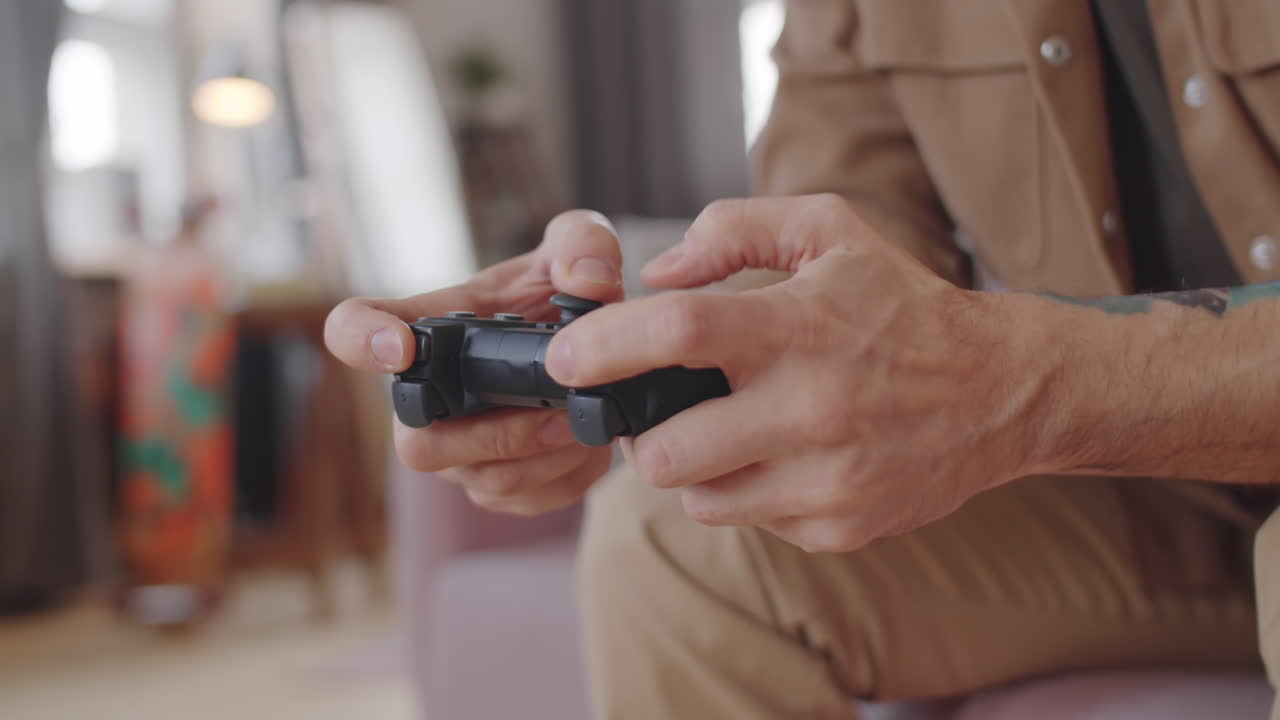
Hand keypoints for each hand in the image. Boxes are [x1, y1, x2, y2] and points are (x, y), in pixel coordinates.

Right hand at [325, 211, 624, 515]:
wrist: (599, 351)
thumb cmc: (562, 294)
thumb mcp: (578, 248)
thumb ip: (584, 243)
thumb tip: (587, 280)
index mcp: (428, 327)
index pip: (353, 328)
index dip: (359, 340)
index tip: (400, 348)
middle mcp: (426, 398)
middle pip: (416, 446)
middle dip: (494, 435)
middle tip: (558, 414)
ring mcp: (456, 451)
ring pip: (484, 480)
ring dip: (546, 457)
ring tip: (587, 421)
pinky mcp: (495, 487)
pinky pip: (523, 500)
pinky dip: (567, 476)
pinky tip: (589, 443)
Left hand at [544, 195, 1052, 551]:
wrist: (1001, 391)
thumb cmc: (902, 305)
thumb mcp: (830, 231)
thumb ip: (734, 230)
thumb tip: (656, 273)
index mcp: (800, 328)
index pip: (679, 333)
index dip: (605, 347)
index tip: (564, 359)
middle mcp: (812, 409)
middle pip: (666, 451)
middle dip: (639, 432)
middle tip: (654, 409)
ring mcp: (827, 478)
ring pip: (699, 498)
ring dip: (691, 467)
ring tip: (726, 430)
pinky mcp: (839, 525)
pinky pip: (751, 520)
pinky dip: (746, 491)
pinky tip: (782, 456)